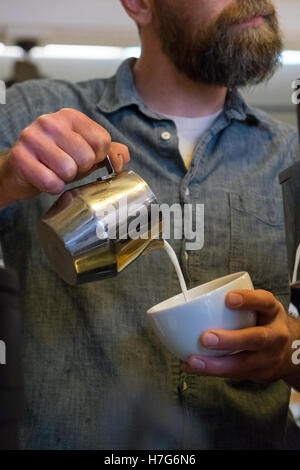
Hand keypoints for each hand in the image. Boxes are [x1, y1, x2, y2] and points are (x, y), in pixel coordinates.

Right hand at [0, 108, 129, 204]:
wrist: (22, 170)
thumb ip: (108, 152)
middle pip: (87, 157)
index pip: (102, 140)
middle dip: (80, 170)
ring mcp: (33, 137)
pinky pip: (51, 182)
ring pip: (68, 170)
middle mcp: (50, 122)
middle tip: (67, 167)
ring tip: (55, 172)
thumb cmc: (56, 160)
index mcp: (70, 116)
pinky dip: (52, 187)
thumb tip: (123, 157)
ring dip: (65, 179)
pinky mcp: (20, 157)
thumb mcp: (85, 152)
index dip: (97, 158)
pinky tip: (45, 178)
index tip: (84, 159)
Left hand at [182, 289, 298, 382]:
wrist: (290, 350)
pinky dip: (211, 372)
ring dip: (216, 364)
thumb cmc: (263, 321)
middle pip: (257, 339)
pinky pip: (235, 375)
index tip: (228, 298)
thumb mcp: (259, 305)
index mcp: (273, 312)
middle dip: (231, 340)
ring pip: (245, 364)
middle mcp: (276, 335)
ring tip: (193, 361)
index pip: (264, 302)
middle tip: (206, 338)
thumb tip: (198, 299)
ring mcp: (270, 358)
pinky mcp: (260, 375)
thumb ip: (238, 301)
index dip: (248, 300)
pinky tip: (193, 367)